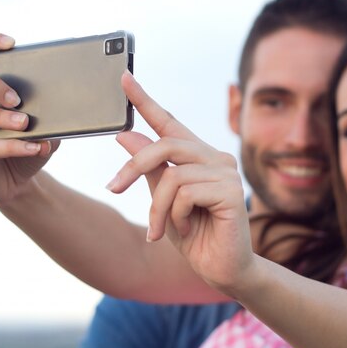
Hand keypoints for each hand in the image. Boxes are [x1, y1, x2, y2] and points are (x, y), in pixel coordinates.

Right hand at [0, 31, 58, 205]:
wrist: (20, 184)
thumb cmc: (28, 145)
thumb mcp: (45, 123)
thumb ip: (53, 109)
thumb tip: (72, 96)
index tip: (11, 43)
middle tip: (17, 97)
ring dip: (0, 115)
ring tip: (25, 123)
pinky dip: (14, 146)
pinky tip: (35, 147)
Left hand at [107, 72, 254, 290]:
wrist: (220, 270)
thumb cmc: (194, 234)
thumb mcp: (162, 198)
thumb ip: (149, 167)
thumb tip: (125, 135)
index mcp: (198, 156)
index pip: (169, 123)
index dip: (145, 100)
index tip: (123, 78)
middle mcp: (215, 157)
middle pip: (165, 145)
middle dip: (133, 167)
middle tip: (113, 188)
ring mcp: (227, 172)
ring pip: (172, 174)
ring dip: (157, 207)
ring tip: (160, 230)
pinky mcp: (232, 191)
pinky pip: (186, 193)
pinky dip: (176, 216)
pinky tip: (186, 229)